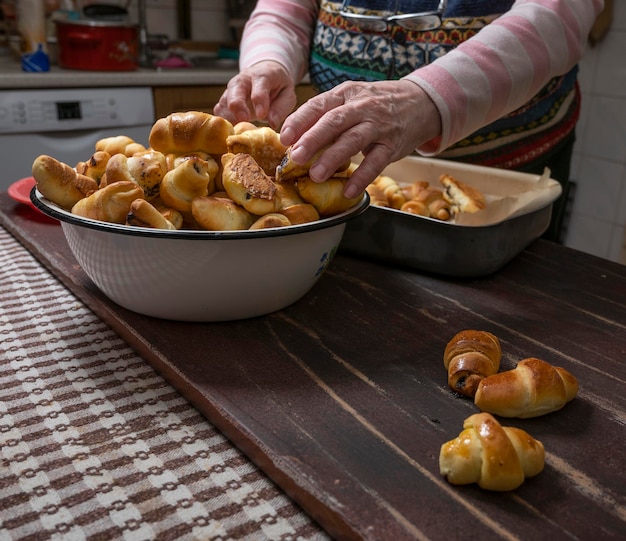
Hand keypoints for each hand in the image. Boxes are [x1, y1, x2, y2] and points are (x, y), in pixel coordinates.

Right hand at [213, 61, 296, 129]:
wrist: (266, 75)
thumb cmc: (278, 88)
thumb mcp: (287, 95)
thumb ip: (280, 108)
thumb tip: (272, 123)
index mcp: (262, 76)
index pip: (259, 87)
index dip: (259, 101)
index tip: (262, 115)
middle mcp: (243, 80)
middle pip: (234, 92)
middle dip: (238, 107)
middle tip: (244, 121)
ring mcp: (231, 90)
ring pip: (224, 102)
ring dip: (229, 118)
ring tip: (238, 131)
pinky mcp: (225, 100)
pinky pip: (219, 110)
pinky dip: (223, 121)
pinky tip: (232, 131)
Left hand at [279, 79, 441, 197]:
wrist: (421, 102)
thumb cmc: (377, 104)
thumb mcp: (351, 100)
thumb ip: (326, 115)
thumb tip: (293, 138)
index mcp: (346, 94)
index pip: (319, 105)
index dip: (300, 121)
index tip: (284, 137)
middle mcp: (362, 107)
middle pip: (334, 121)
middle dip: (312, 139)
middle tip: (295, 157)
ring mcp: (379, 125)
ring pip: (353, 140)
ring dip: (333, 158)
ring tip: (316, 175)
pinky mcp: (393, 144)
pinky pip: (376, 162)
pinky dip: (362, 177)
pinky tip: (349, 190)